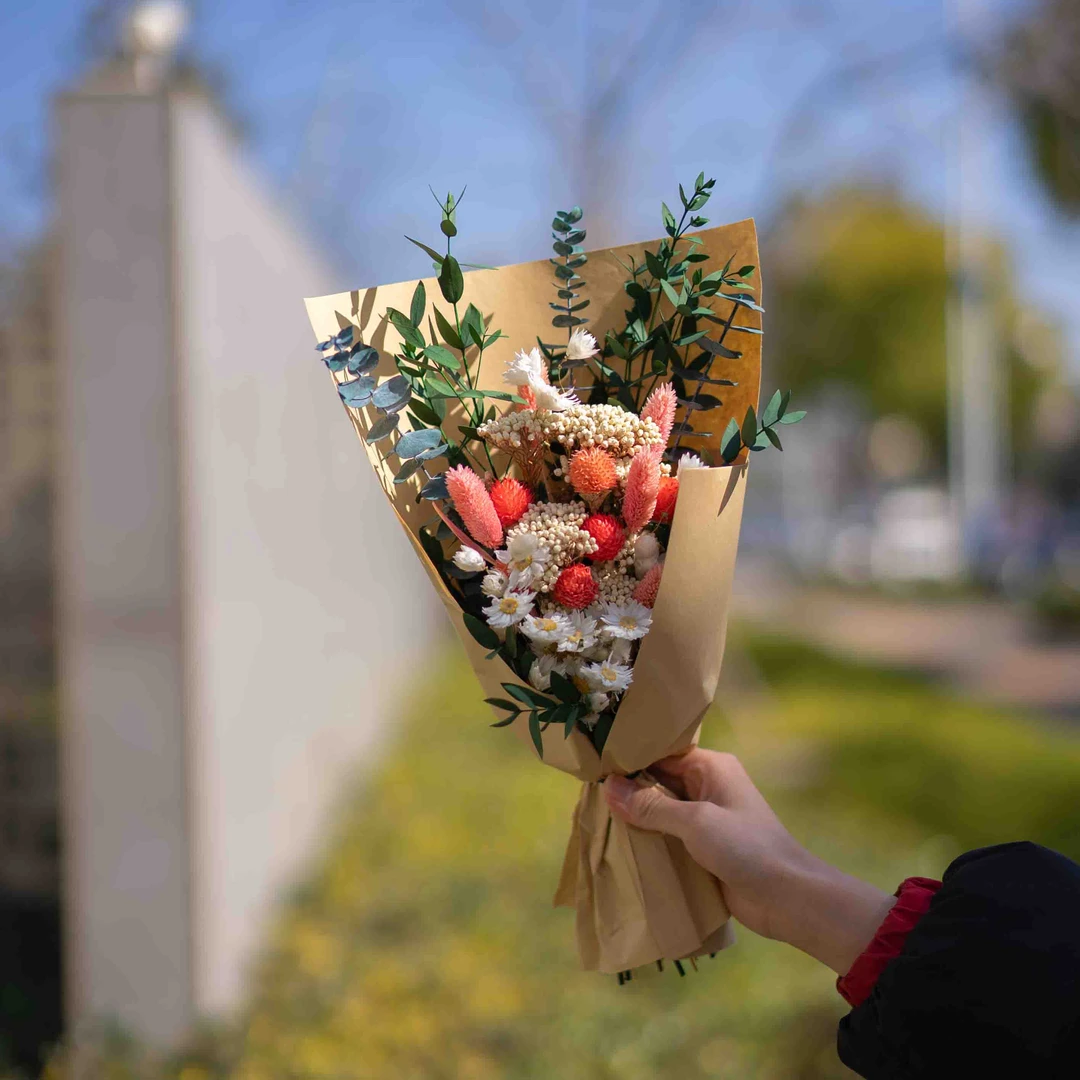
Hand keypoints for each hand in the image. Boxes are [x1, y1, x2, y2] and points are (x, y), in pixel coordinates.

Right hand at [604, 749, 894, 974]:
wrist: (788, 898)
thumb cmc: (747, 848)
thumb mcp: (695, 822)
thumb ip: (651, 805)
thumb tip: (608, 787)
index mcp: (710, 767)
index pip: (661, 753)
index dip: (630, 759)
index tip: (594, 765)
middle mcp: (707, 787)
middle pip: (658, 781)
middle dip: (628, 790)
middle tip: (588, 796)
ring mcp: (706, 819)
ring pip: (660, 811)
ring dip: (636, 818)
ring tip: (596, 821)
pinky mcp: (703, 848)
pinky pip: (668, 837)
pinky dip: (648, 840)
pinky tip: (620, 847)